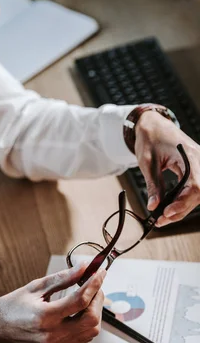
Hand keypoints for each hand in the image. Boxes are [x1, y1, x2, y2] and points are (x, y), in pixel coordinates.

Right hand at [0, 264, 104, 342]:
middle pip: (91, 318)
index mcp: (44, 316)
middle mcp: (53, 335)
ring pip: (91, 330)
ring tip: (90, 293)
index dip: (94, 283)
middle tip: (95, 282)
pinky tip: (83, 308)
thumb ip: (62, 278)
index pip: (80, 300)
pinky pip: (84, 337)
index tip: (99, 271)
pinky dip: (88, 321)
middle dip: (98, 297)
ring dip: (96, 310)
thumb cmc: (12, 307)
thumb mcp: (35, 287)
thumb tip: (82, 268)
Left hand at [135, 110, 199, 225]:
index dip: (183, 203)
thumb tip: (153, 207)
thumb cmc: (149, 138)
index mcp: (188, 155)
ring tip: (163, 216)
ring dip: (182, 206)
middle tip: (161, 220)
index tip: (166, 213)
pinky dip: (183, 198)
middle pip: (198, 192)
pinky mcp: (195, 167)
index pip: (195, 185)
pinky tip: (171, 206)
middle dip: (181, 209)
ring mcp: (199, 163)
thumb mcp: (147, 162)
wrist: (152, 123)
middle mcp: (199, 160)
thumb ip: (153, 185)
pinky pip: (194, 187)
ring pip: (197, 193)